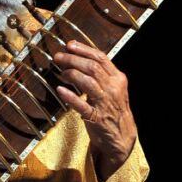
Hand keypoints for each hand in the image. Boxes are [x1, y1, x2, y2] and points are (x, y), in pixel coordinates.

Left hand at [53, 40, 136, 181]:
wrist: (122, 136)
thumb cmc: (113, 109)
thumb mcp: (112, 88)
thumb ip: (100, 74)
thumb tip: (78, 57)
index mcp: (118, 78)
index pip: (100, 57)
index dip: (84, 49)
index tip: (69, 45)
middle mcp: (113, 88)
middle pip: (92, 67)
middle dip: (73, 59)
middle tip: (59, 57)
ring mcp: (105, 103)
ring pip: (88, 82)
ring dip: (71, 74)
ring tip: (61, 72)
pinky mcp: (96, 118)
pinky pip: (82, 105)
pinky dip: (70, 96)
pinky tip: (60, 89)